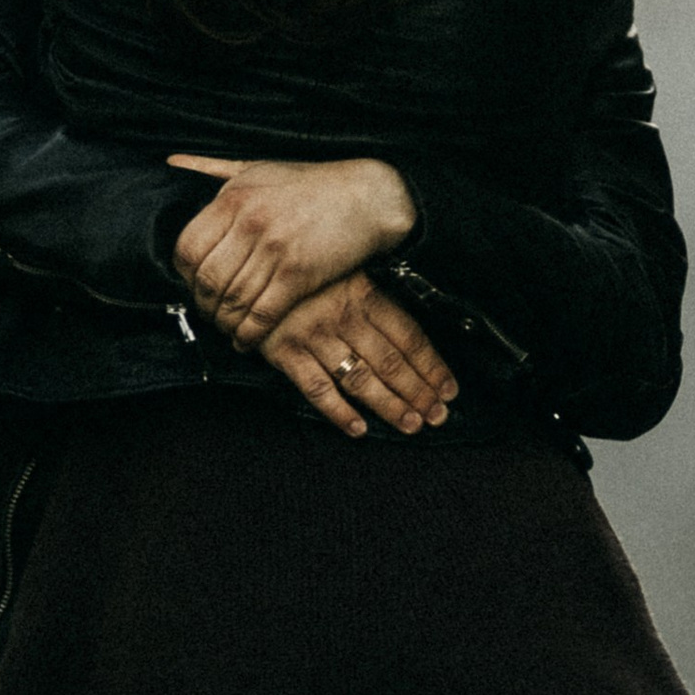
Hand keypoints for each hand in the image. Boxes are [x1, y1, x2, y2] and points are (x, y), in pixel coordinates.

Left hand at [169, 154, 417, 346]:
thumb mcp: (256, 167)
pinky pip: (262, 313)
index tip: (193, 285)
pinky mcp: (299, 274)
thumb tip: (172, 162)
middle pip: (207, 280)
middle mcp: (249, 223)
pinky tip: (245, 340)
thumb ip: (211, 167)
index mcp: (233, 198)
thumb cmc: (310, 183)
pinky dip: (249, 334)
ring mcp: (274, 250)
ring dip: (225, 323)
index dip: (185, 276)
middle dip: (204, 305)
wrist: (367, 196)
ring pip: (233, 301)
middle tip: (209, 313)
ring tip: (227, 328)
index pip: (187, 248)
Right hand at [262, 275, 456, 439]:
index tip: (449, 388)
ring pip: (360, 379)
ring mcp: (314, 338)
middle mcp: (343, 318)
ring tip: (411, 424)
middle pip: (391, 362)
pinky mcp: (286, 354)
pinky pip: (317, 388)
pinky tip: (359, 429)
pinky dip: (339, 412)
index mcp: (363, 294)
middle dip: (419, 392)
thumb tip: (407, 327)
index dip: (432, 366)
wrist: (245, 265)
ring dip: (390, 405)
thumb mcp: (345, 268)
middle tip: (438, 416)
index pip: (409, 337)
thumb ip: (374, 295)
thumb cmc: (303, 269)